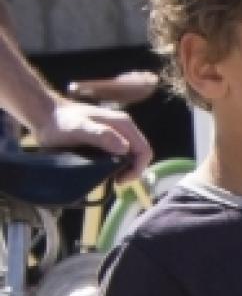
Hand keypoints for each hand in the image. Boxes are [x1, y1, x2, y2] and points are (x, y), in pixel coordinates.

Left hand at [32, 95, 150, 180]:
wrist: (44, 115)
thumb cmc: (60, 122)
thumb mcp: (79, 129)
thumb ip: (101, 135)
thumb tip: (125, 149)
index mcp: (122, 124)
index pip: (144, 151)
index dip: (137, 169)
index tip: (120, 180)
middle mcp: (123, 128)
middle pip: (140, 155)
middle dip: (132, 171)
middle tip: (115, 181)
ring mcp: (116, 133)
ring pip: (131, 157)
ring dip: (124, 169)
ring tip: (109, 176)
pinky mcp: (109, 139)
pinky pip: (121, 155)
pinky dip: (116, 166)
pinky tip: (104, 169)